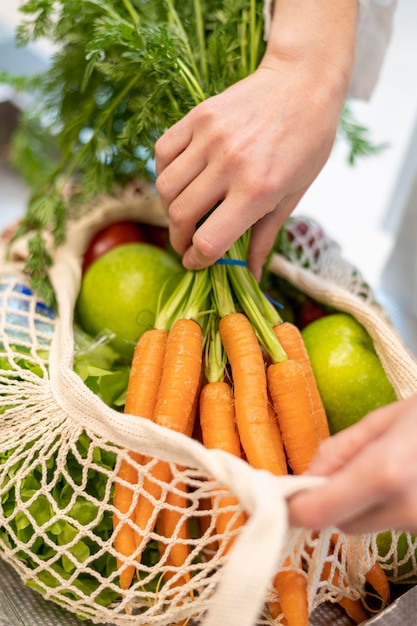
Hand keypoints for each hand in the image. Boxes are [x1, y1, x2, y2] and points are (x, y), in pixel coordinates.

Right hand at [155, 0, 356, 279]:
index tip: (195, 262)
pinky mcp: (198, 116)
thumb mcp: (294, 194)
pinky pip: (163, 153)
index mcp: (258, 189)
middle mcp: (230, 164)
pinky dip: (164, 173)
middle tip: (186, 242)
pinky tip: (180, 179)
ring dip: (168, 208)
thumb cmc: (308, 141)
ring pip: (165, 187)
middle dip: (178, 239)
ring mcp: (210, 137)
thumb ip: (266, 236)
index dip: (197, 259)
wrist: (304, 81)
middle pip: (180, 216)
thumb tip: (251, 275)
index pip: (209, 240)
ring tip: (183, 212)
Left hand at [288, 395, 416, 534]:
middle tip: (349, 464)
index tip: (281, 493)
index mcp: (385, 473)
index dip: (292, 507)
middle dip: (331, 498)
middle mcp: (403, 509)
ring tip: (387, 467)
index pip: (316, 512)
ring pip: (362, 525)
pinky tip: (403, 479)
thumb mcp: (380, 421)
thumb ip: (337, 452)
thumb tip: (304, 479)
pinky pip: (386, 523)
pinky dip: (384, 506)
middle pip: (338, 522)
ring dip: (360, 503)